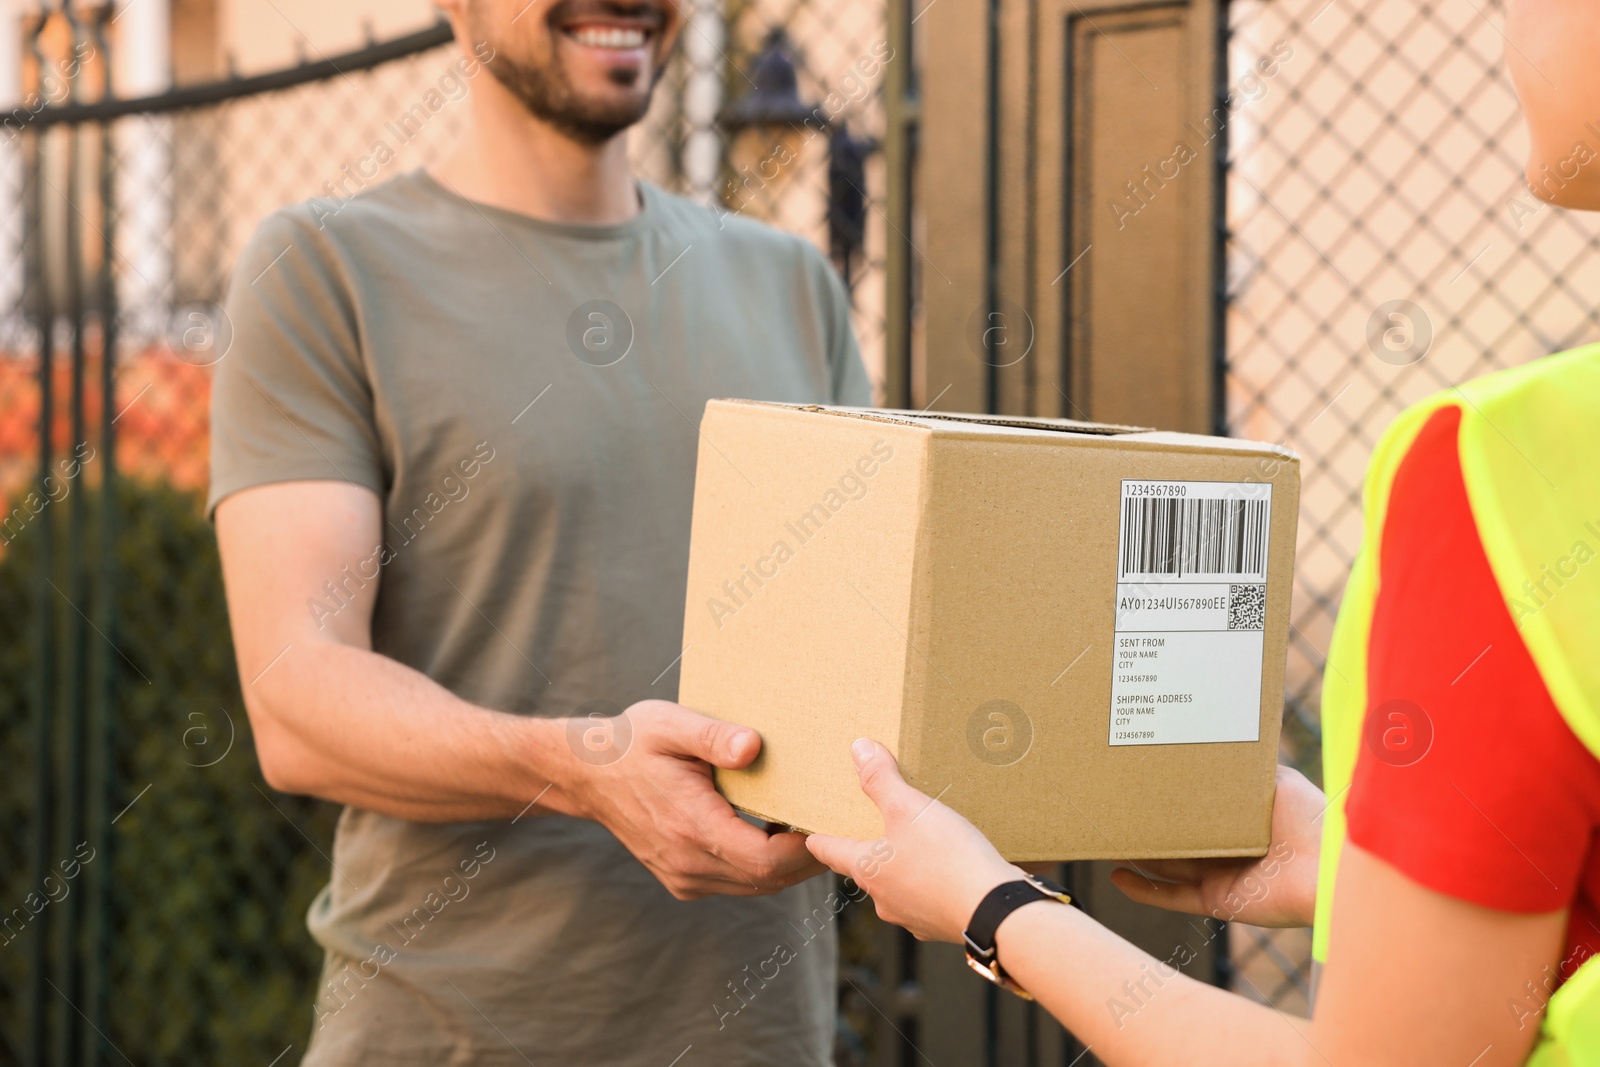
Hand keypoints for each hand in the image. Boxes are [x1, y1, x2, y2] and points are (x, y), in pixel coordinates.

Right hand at [545, 699, 825, 899]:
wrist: (587, 773)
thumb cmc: (633, 742)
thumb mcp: (671, 725)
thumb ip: (714, 737)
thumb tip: (754, 746)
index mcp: (690, 826)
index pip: (765, 859)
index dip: (805, 850)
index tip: (830, 822)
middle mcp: (687, 861)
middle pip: (767, 880)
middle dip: (807, 859)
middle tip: (839, 827)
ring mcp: (683, 876)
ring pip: (754, 886)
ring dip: (788, 865)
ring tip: (816, 830)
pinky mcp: (682, 878)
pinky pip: (736, 882)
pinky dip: (763, 867)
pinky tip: (778, 836)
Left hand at [805, 738, 1020, 942]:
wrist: (993, 911)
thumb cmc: (946, 858)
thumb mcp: (910, 808)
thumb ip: (881, 779)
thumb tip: (858, 749)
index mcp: (867, 869)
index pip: (830, 851)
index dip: (820, 839)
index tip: (811, 835)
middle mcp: (883, 899)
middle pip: (866, 869)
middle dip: (870, 849)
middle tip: (874, 828)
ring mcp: (912, 916)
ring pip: (898, 886)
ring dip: (904, 867)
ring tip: (919, 845)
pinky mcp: (940, 925)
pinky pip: (928, 899)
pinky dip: (932, 883)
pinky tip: (950, 870)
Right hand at [1109, 764, 1322, 927]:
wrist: (1328, 864)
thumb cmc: (1308, 815)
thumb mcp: (1270, 777)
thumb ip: (1239, 767)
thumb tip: (1209, 740)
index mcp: (1240, 820)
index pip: (1196, 809)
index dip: (1169, 798)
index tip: (1140, 782)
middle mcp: (1229, 849)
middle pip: (1177, 838)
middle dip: (1147, 826)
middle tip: (1115, 809)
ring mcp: (1221, 876)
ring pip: (1167, 866)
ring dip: (1138, 855)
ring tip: (1108, 839)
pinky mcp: (1217, 900)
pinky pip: (1171, 897)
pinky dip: (1143, 891)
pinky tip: (1117, 876)